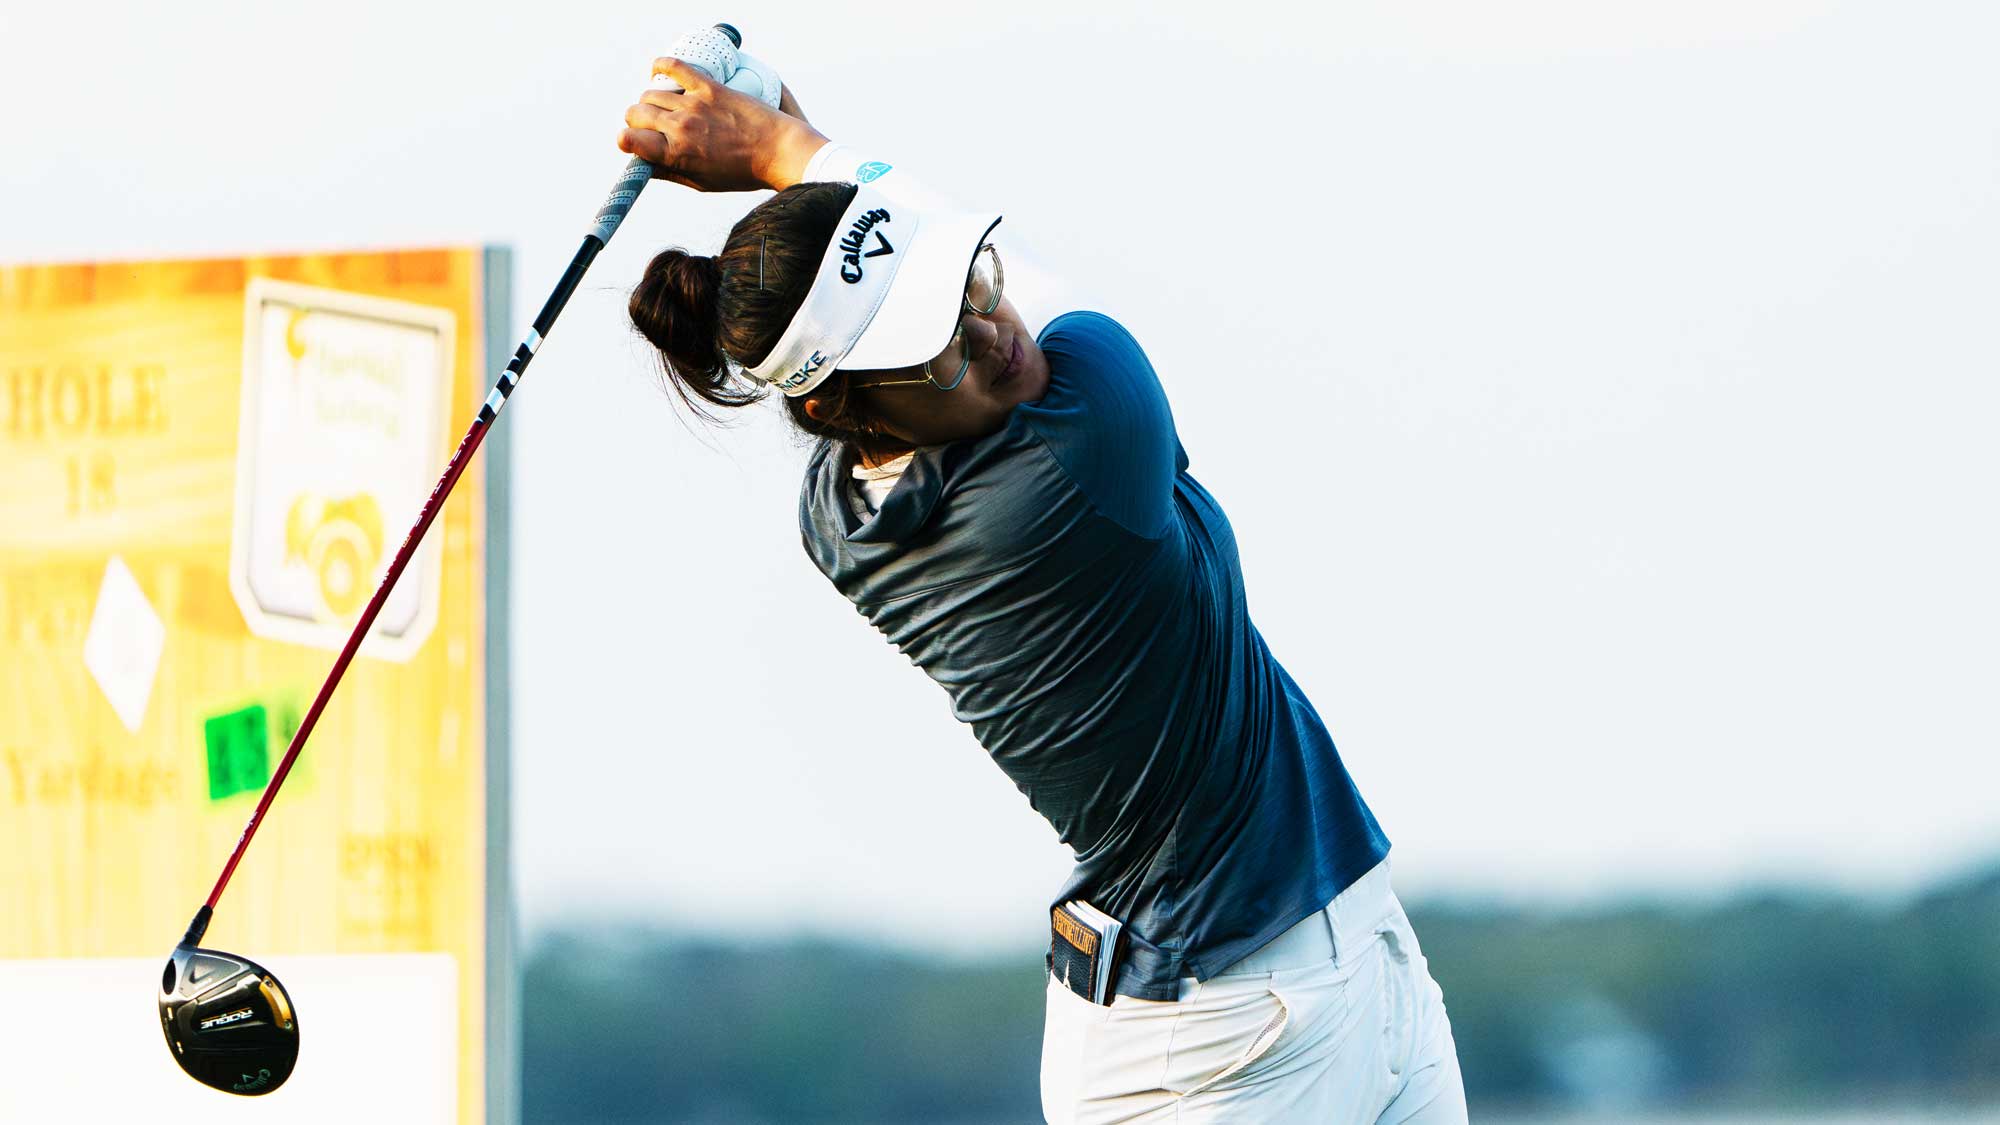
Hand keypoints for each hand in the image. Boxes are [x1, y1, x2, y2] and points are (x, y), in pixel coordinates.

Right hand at [619, 57, 827, 192]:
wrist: (778, 151)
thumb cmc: (742, 172)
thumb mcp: (702, 183)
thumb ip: (670, 172)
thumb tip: (645, 165)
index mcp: (677, 154)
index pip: (629, 140)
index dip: (627, 141)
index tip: (635, 142)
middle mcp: (681, 127)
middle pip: (635, 113)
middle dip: (636, 121)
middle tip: (651, 127)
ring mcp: (694, 105)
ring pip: (650, 93)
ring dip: (650, 100)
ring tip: (663, 108)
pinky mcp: (709, 87)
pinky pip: (674, 67)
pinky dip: (660, 66)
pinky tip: (658, 72)